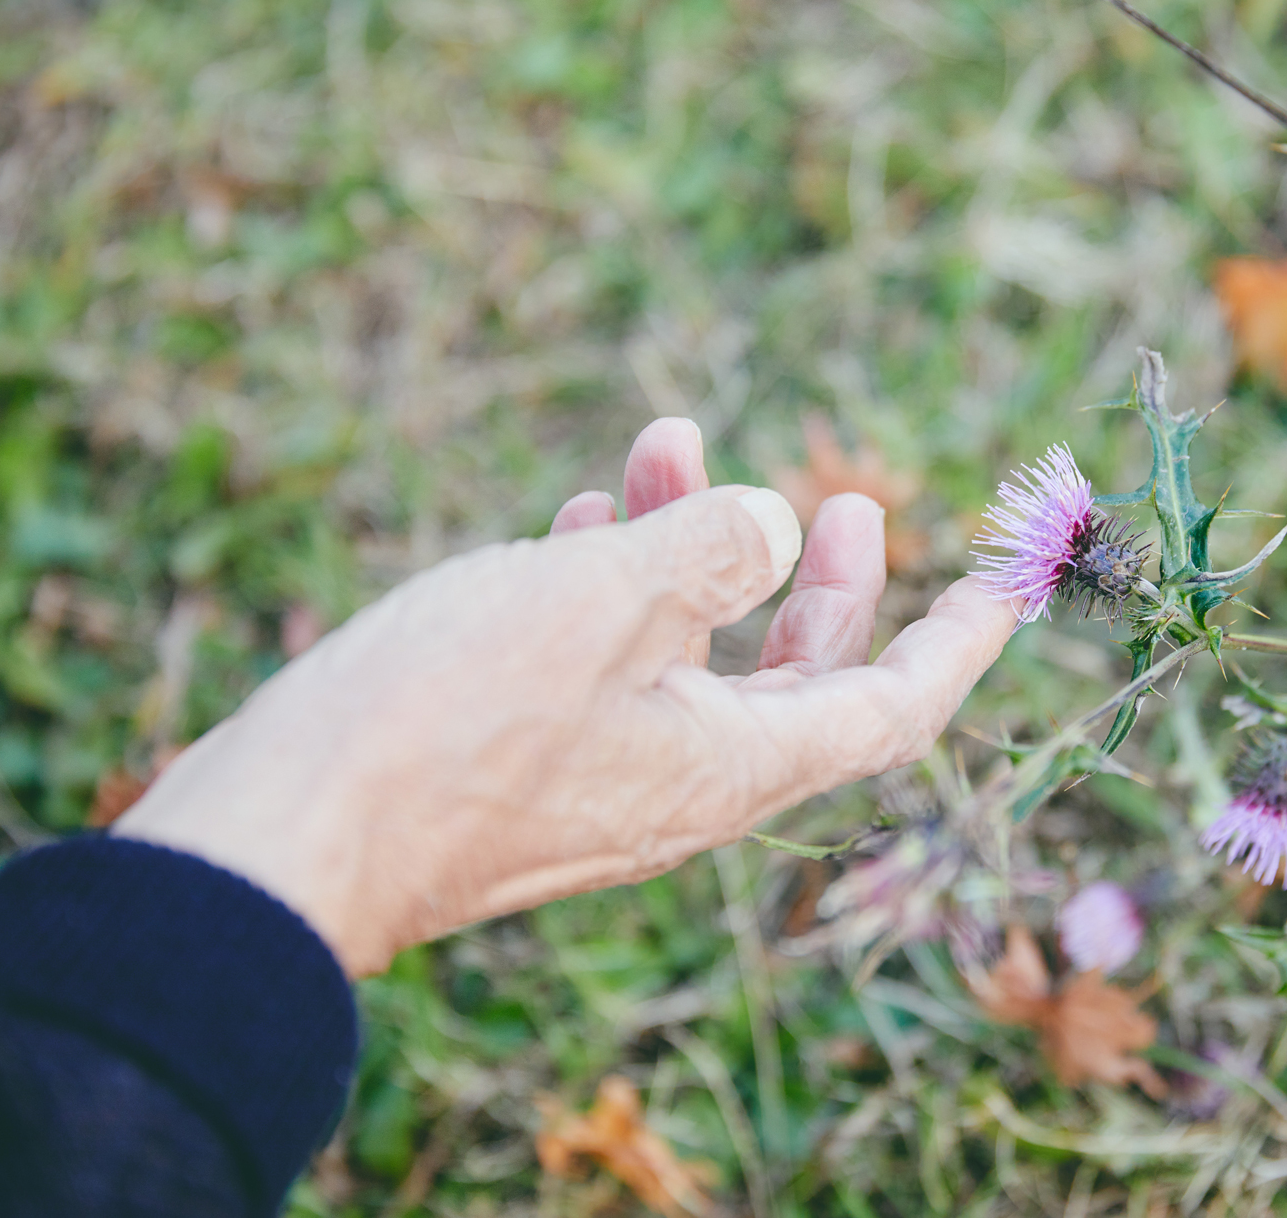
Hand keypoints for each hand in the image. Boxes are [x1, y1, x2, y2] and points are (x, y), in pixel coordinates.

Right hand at [115, 419, 1016, 975]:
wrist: (283, 841)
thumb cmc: (448, 721)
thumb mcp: (601, 602)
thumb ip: (707, 552)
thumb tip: (771, 523)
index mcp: (732, 764)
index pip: (891, 710)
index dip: (958, 644)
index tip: (1004, 586)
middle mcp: (681, 784)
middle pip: (800, 680)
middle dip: (827, 583)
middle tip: (844, 500)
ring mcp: (600, 779)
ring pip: (688, 656)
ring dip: (696, 552)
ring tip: (671, 444)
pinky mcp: (522, 766)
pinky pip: (605, 670)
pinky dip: (614, 590)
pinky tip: (582, 515)